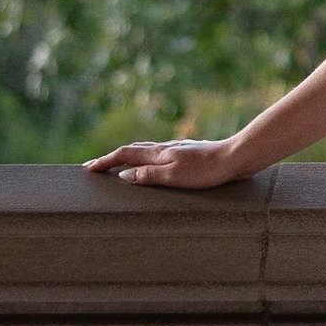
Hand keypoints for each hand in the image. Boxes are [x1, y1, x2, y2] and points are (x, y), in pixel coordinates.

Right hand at [82, 136, 257, 189]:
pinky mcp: (189, 154)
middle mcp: (165, 148)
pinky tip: (155, 163)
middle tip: (97, 166)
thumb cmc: (207, 170)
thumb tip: (124, 175)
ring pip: (146, 151)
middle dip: (113, 158)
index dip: (105, 161)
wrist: (236, 157)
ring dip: (129, 156)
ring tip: (119, 164)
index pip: (124, 155)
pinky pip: (159, 155)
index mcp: (158, 153)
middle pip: (132, 150)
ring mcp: (178, 149)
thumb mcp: (174, 177)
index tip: (89, 169)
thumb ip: (148, 176)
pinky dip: (146, 158)